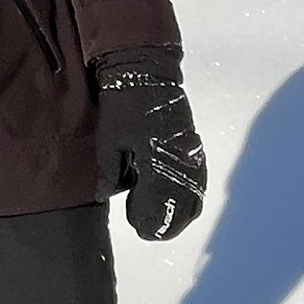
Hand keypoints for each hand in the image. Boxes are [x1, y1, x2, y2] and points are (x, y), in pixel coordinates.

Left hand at [93, 52, 206, 242]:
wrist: (147, 74)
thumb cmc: (123, 106)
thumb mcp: (109, 140)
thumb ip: (110, 172)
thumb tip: (105, 196)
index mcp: (156, 160)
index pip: (159, 204)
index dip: (150, 222)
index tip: (139, 229)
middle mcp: (179, 162)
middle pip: (182, 207)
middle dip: (166, 224)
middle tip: (147, 229)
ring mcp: (191, 156)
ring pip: (194, 197)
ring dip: (180, 213)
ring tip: (160, 218)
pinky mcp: (194, 148)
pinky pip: (198, 183)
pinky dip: (189, 198)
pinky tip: (175, 201)